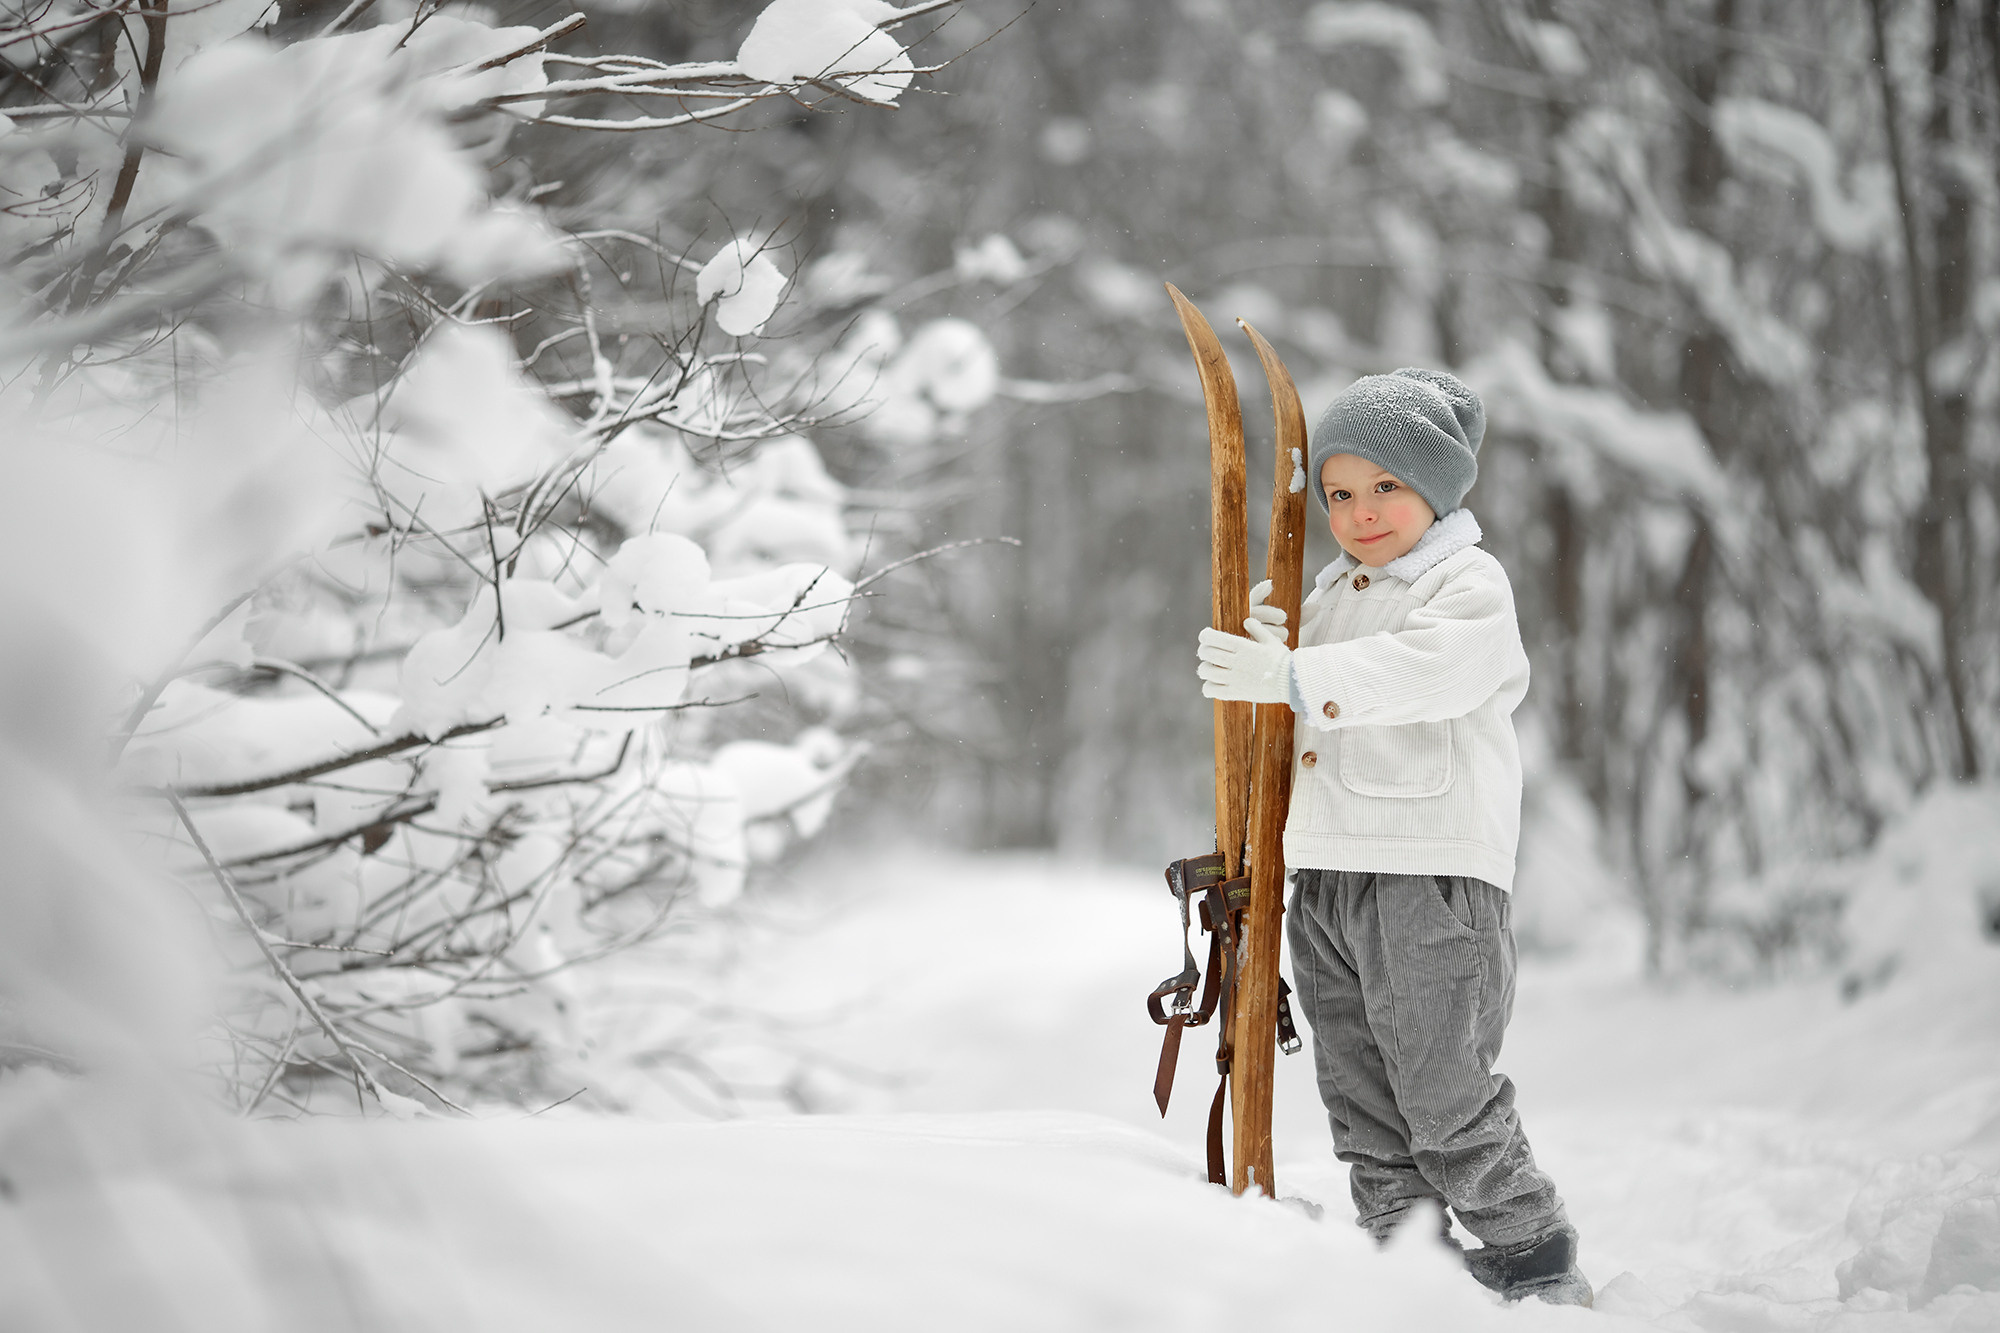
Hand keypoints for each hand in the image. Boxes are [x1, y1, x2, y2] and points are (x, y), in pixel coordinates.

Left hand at [1196, 584, 1293, 702]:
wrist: (1292, 682)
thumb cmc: (1283, 660)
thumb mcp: (1271, 639)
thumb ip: (1257, 628)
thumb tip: (1247, 620)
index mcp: (1242, 646)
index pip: (1210, 637)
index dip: (1205, 636)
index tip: (1207, 637)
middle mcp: (1235, 661)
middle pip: (1205, 653)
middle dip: (1204, 651)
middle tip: (1209, 653)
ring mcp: (1234, 678)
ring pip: (1205, 671)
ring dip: (1205, 668)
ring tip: (1211, 669)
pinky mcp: (1235, 693)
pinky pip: (1211, 690)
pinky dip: (1208, 687)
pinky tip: (1214, 684)